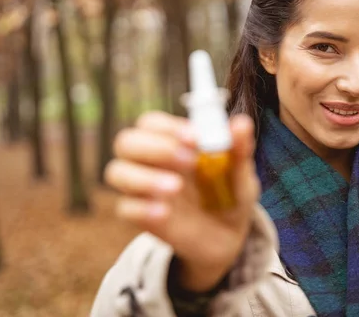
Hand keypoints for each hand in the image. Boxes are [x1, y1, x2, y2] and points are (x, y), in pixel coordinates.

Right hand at [105, 111, 259, 291]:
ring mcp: (142, 188)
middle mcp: (150, 160)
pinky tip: (166, 213)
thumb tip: (242, 123)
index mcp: (171, 141)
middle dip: (154, 148)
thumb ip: (239, 149)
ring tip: (176, 188)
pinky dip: (143, 208)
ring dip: (143, 177)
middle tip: (188, 161)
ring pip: (117, 172)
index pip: (151, 122)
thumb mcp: (240, 173)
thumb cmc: (229, 193)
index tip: (195, 139)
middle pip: (126, 141)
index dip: (168, 127)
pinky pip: (125, 208)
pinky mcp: (140, 216)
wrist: (228, 236)